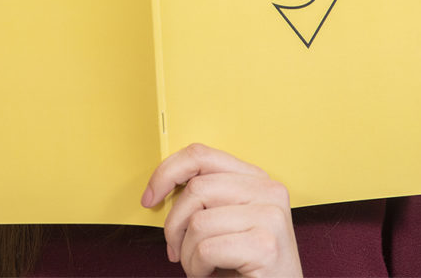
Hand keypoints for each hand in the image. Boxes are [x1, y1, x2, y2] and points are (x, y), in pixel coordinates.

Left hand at [141, 143, 301, 277]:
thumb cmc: (245, 265)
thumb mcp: (225, 220)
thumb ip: (206, 196)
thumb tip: (161, 186)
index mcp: (256, 177)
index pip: (201, 155)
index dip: (167, 172)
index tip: (150, 197)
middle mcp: (269, 190)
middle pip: (196, 189)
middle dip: (175, 224)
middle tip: (176, 250)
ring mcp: (270, 216)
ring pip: (198, 222)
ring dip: (187, 253)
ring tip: (199, 266)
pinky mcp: (265, 246)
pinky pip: (206, 249)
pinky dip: (197, 268)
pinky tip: (210, 274)